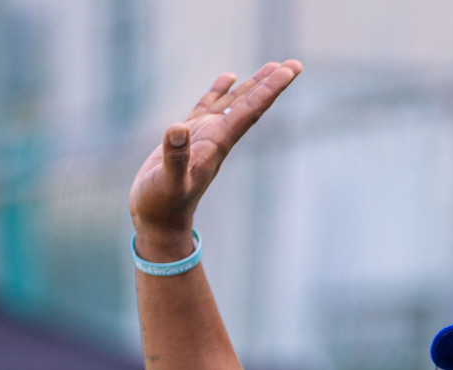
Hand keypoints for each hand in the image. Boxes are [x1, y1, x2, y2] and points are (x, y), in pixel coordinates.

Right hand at [129, 60, 302, 259]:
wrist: (158, 222)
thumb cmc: (162, 205)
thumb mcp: (167, 183)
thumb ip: (175, 158)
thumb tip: (177, 128)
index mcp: (217, 145)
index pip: (248, 112)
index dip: (269, 90)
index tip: (289, 71)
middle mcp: (217, 139)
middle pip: (250, 105)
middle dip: (271, 84)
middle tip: (294, 64)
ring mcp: (204, 137)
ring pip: (234, 104)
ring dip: (253, 85)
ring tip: (272, 66)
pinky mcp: (189, 139)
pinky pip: (208, 107)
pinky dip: (219, 92)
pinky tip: (228, 77)